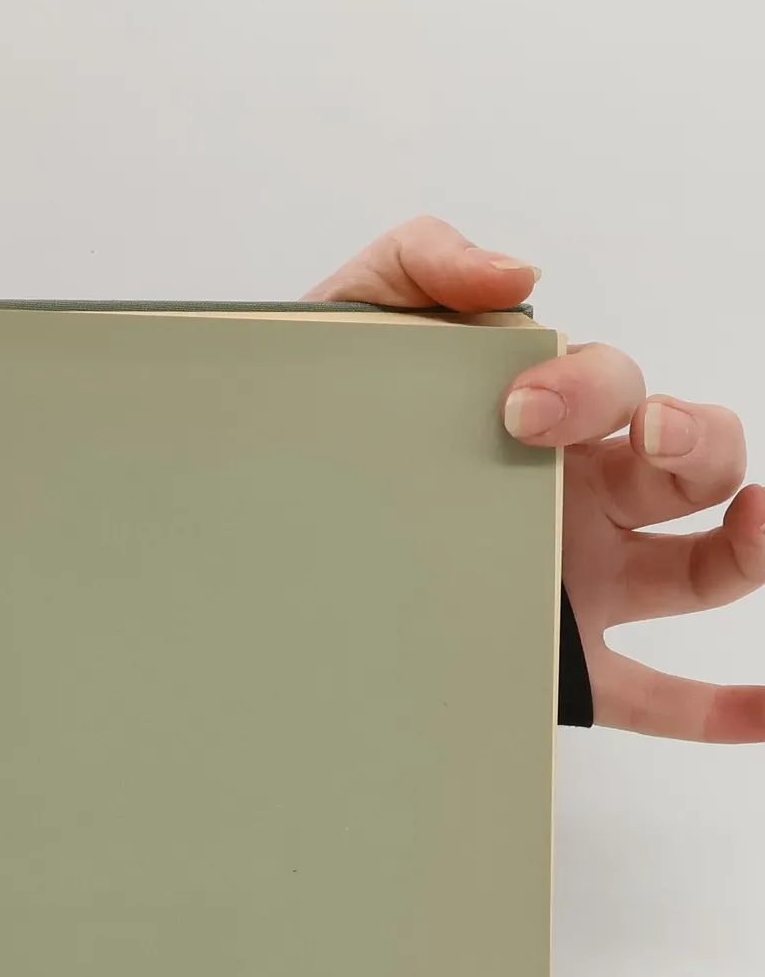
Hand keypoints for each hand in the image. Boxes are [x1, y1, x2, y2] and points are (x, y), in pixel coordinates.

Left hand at [307, 216, 764, 741]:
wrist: (261, 520)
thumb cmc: (325, 417)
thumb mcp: (352, 321)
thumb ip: (420, 264)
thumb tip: (511, 276)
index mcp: (547, 420)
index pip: (611, 385)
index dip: (588, 386)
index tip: (522, 408)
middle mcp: (583, 498)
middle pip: (688, 461)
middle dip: (690, 436)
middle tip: (642, 438)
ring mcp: (584, 581)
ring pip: (704, 564)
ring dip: (748, 541)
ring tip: (755, 523)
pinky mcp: (564, 666)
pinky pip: (657, 694)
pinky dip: (718, 708)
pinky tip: (758, 712)